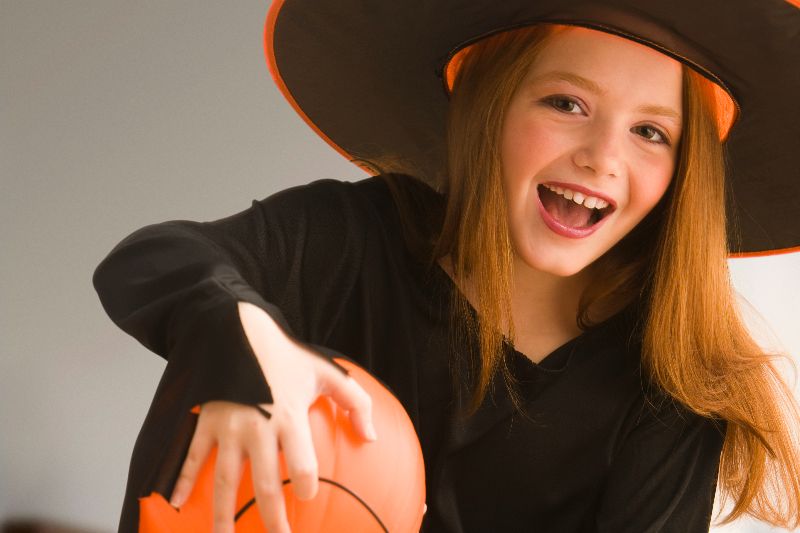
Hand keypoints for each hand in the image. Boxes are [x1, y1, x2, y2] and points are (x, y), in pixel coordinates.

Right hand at [168, 301, 376, 532]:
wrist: (239, 330)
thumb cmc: (285, 355)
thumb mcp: (325, 373)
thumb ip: (354, 403)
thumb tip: (370, 438)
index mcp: (288, 415)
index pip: (302, 464)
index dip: (307, 486)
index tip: (308, 498)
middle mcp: (256, 426)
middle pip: (265, 483)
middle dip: (272, 517)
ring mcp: (227, 427)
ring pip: (224, 480)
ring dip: (223, 514)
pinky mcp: (205, 422)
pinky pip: (192, 457)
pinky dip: (182, 481)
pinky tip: (175, 504)